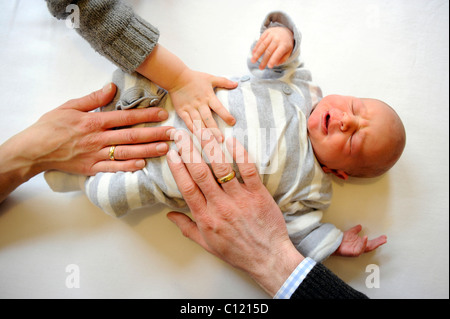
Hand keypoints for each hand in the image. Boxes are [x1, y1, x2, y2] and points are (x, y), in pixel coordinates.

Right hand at [4, 83, 172, 175]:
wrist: (35, 150)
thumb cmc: (51, 126)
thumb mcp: (70, 106)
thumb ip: (92, 99)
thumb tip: (111, 88)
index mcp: (95, 122)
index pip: (126, 117)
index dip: (146, 115)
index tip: (162, 113)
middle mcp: (99, 139)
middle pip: (132, 135)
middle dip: (155, 133)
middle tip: (172, 132)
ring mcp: (96, 155)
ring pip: (127, 152)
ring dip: (148, 150)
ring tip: (165, 148)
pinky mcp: (92, 168)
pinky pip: (113, 168)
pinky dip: (128, 167)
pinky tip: (143, 165)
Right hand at [166, 128, 303, 295]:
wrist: (267, 259)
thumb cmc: (237, 252)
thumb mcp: (207, 244)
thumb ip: (187, 227)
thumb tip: (170, 214)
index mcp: (205, 217)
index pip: (186, 187)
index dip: (177, 167)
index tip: (171, 152)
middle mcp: (220, 206)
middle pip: (200, 172)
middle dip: (188, 150)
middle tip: (180, 133)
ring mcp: (239, 199)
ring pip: (222, 167)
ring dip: (211, 147)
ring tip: (203, 131)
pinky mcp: (258, 194)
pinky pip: (248, 170)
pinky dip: (240, 154)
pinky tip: (231, 141)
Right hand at [168, 69, 237, 141]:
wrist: (177, 77)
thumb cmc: (194, 78)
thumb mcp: (211, 78)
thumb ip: (224, 82)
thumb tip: (236, 83)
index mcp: (208, 96)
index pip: (219, 108)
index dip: (226, 115)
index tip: (232, 122)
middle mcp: (200, 104)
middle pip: (208, 119)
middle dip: (215, 130)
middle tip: (221, 139)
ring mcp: (190, 108)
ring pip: (198, 123)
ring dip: (204, 133)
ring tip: (210, 142)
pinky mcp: (182, 111)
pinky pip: (188, 122)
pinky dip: (192, 130)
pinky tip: (197, 136)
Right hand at [251, 26, 293, 69]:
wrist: (285, 30)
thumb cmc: (286, 44)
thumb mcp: (288, 51)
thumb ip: (283, 58)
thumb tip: (276, 63)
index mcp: (284, 45)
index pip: (278, 53)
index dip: (273, 60)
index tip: (269, 66)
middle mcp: (278, 39)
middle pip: (269, 51)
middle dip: (264, 60)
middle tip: (260, 67)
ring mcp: (272, 35)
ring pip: (263, 45)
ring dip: (257, 54)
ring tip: (253, 61)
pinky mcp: (267, 32)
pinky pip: (260, 40)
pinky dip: (256, 47)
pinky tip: (253, 53)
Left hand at [333, 225, 386, 256]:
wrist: (334, 243)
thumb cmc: (342, 240)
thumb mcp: (350, 232)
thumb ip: (355, 230)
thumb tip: (360, 226)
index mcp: (361, 243)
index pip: (371, 242)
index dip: (378, 240)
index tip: (384, 237)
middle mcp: (360, 247)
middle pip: (372, 246)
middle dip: (379, 242)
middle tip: (385, 239)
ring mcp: (357, 250)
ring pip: (367, 248)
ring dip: (374, 243)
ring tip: (380, 239)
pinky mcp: (353, 252)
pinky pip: (360, 249)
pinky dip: (363, 244)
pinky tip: (366, 238)